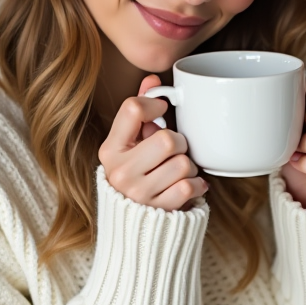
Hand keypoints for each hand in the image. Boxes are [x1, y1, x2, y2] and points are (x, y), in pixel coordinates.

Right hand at [98, 75, 208, 210]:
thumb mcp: (128, 142)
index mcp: (110, 150)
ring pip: (183, 163)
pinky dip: (195, 184)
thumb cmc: (134, 174)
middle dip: (178, 140)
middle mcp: (121, 172)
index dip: (154, 104)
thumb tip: (153, 80)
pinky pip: (190, 186)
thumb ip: (138, 111)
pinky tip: (188, 183)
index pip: (133, 109)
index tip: (161, 111)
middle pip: (167, 138)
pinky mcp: (159, 210)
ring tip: (178, 169)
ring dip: (188, 165)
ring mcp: (139, 194)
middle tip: (173, 148)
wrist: (133, 224)